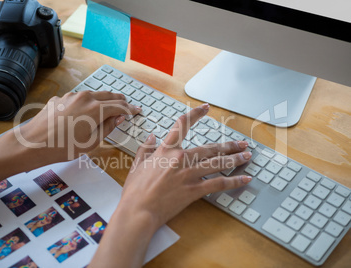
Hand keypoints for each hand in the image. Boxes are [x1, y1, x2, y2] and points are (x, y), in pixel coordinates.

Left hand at [16, 90, 140, 162]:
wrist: (32, 143)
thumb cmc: (62, 147)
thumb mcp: (91, 142)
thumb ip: (108, 127)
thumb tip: (119, 117)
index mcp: (95, 109)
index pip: (119, 106)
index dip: (130, 109)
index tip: (137, 111)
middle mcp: (84, 97)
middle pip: (108, 95)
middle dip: (120, 100)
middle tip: (127, 106)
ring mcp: (70, 96)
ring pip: (93, 94)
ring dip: (104, 100)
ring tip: (109, 107)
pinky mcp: (60, 98)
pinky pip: (78, 98)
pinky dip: (87, 103)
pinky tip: (85, 113)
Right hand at [89, 104, 252, 267]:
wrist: (138, 210)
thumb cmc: (135, 190)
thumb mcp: (137, 165)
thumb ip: (146, 148)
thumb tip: (151, 136)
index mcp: (166, 151)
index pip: (182, 126)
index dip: (195, 115)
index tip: (205, 108)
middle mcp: (180, 159)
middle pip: (209, 148)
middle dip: (227, 145)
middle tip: (241, 143)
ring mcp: (188, 174)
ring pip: (217, 163)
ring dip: (234, 158)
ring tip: (247, 156)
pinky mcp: (194, 190)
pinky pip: (218, 184)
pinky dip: (233, 181)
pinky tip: (245, 179)